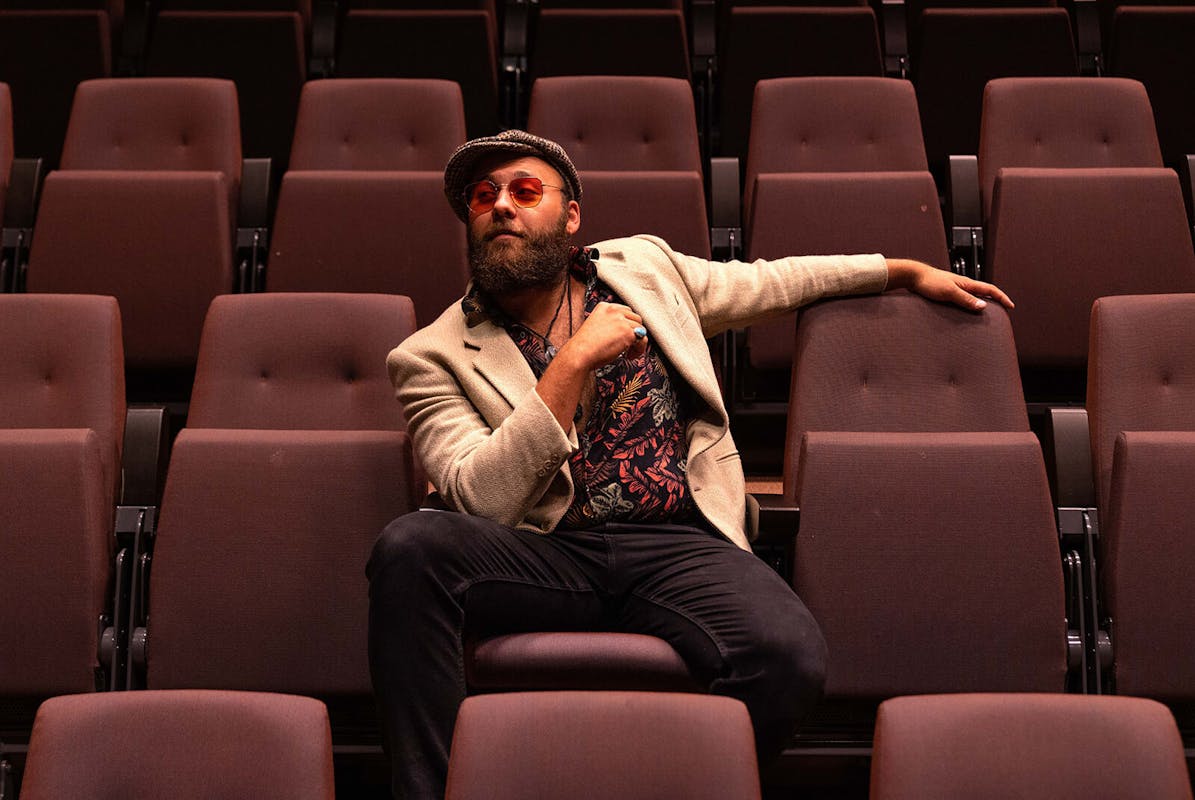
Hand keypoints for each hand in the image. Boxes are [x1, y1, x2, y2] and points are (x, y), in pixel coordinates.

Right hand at [557, 302, 647, 370]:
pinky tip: (629, 356)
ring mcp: (621, 320)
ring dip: (636, 342)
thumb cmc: (584, 346)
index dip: (627, 324)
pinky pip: (642, 340)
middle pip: (636, 318)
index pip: (625, 311)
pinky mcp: (627, 332)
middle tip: (627, 345)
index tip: (624, 335)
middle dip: (634, 332)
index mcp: (604, 307)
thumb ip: (610, 325)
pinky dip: (639, 349)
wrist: (579, 353)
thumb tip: (626, 332)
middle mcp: (614, 310)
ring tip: (627, 352)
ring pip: (640, 329)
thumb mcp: (596, 327)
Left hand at [886, 258, 1013, 311]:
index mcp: (967, 284)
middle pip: (984, 293)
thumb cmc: (929, 283)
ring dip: (981, 303)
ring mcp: (954, 288)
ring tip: (986, 313)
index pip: (990, 290)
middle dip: (995, 300)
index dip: (1002, 298)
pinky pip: (962, 299)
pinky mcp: (946, 292)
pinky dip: (969, 305)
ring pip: (973, 296)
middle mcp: (963, 285)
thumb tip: (984, 306)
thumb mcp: (949, 292)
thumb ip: (966, 299)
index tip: (1011, 306)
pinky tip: (964, 312)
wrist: (913, 276)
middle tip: (1002, 310)